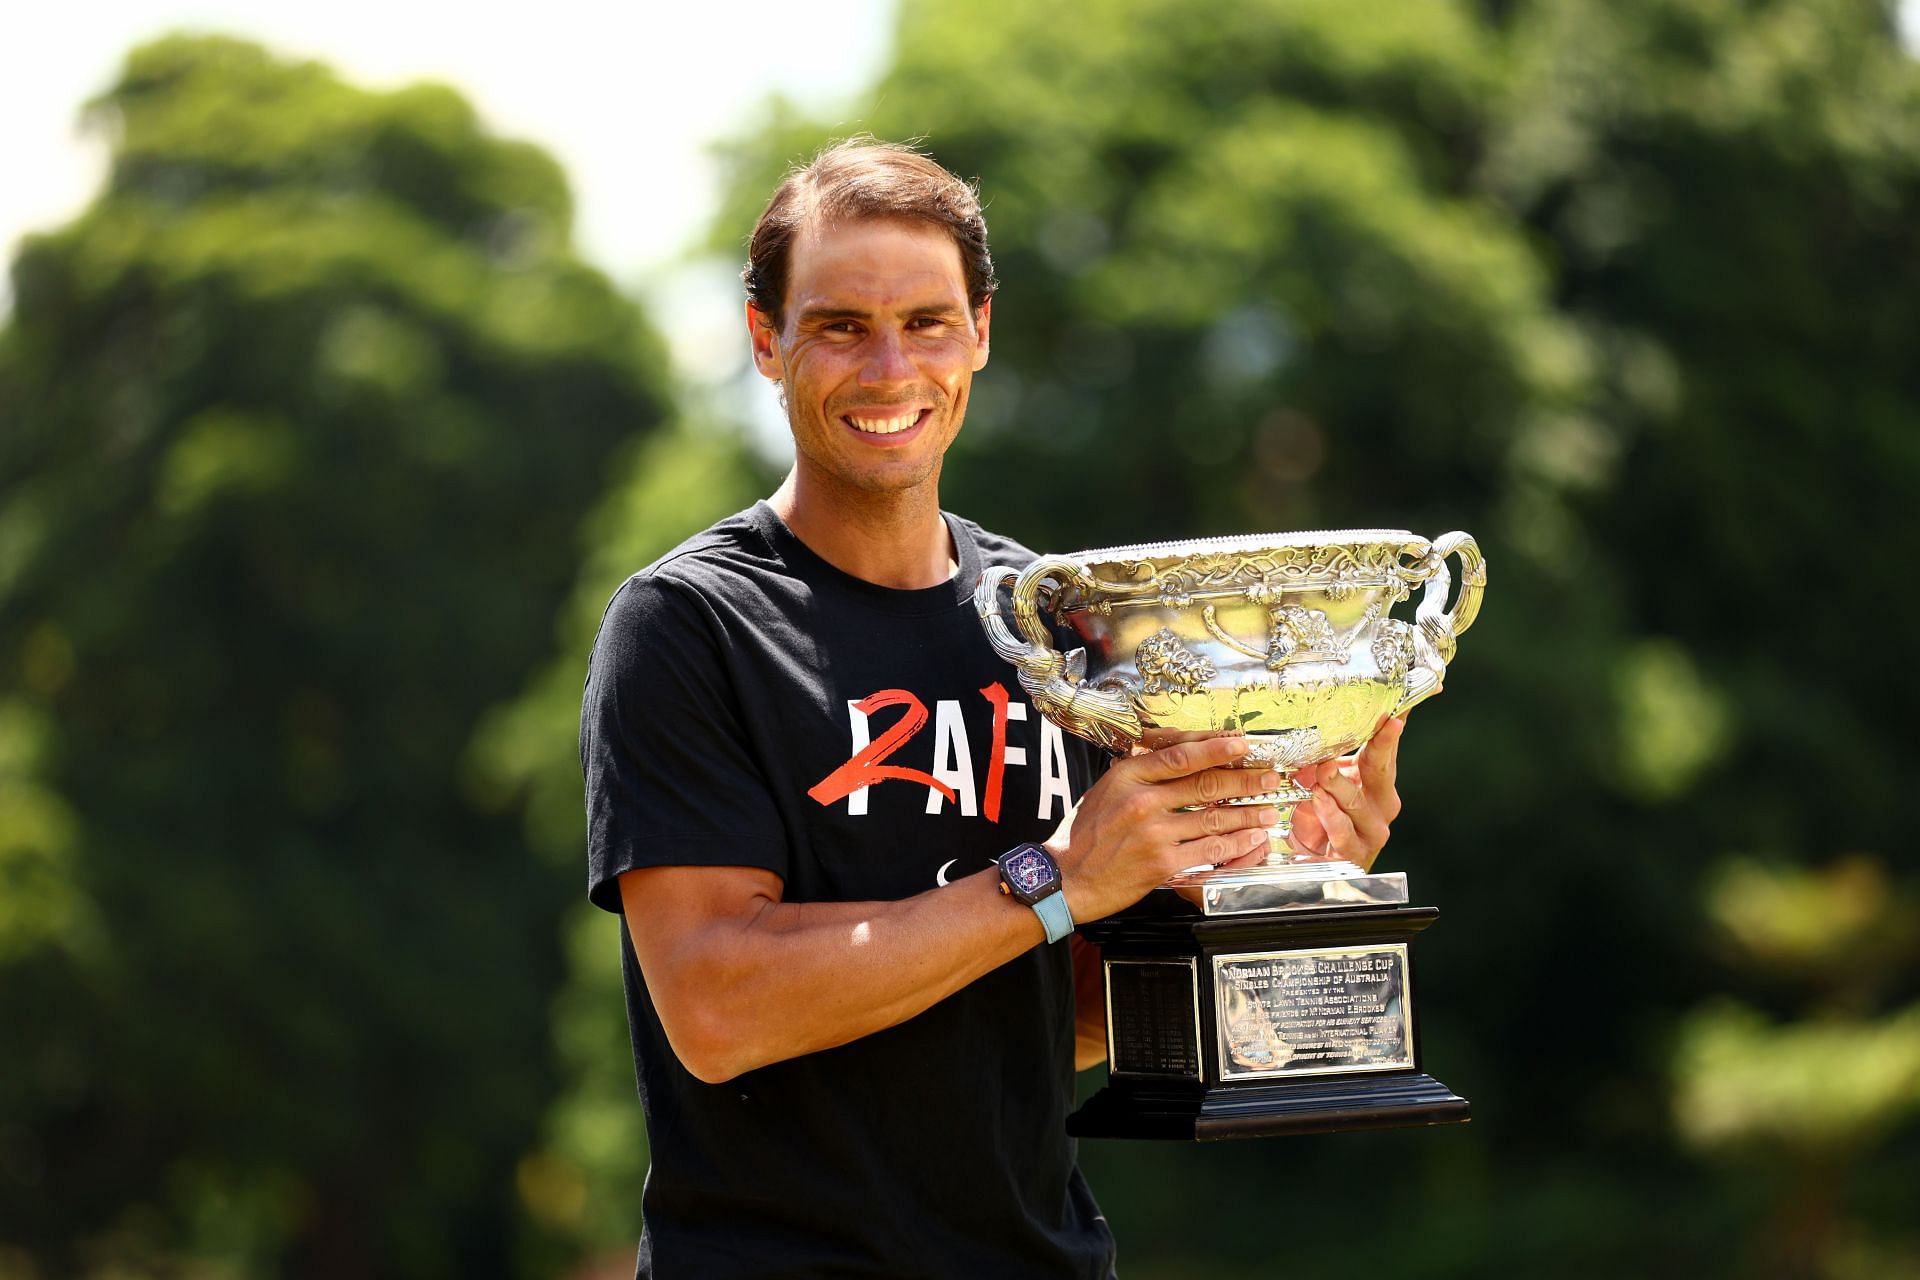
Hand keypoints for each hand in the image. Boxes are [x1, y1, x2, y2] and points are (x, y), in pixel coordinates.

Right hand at [1047, 733, 1280, 921]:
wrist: (1065, 878)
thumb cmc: (1084, 835)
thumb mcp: (1105, 789)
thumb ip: (1140, 773)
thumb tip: (1179, 756)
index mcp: (1127, 776)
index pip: (1181, 755)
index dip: (1217, 748)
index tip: (1243, 744)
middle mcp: (1142, 801)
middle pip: (1206, 784)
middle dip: (1245, 780)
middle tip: (1269, 777)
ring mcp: (1154, 834)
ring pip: (1214, 818)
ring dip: (1247, 813)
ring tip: (1268, 809)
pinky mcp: (1162, 864)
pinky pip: (1209, 850)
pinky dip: (1235, 844)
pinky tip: (1251, 838)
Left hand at [1285, 716, 1404, 870]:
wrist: (1315, 860)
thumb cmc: (1323, 818)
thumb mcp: (1323, 783)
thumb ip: (1320, 761)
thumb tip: (1311, 735)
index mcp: (1377, 783)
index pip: (1385, 750)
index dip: (1389, 731)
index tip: (1394, 711)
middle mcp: (1381, 805)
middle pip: (1381, 771)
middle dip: (1378, 747)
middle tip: (1379, 726)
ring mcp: (1371, 831)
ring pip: (1357, 802)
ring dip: (1339, 784)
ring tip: (1323, 771)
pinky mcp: (1355, 853)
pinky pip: (1343, 832)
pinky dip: (1329, 816)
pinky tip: (1317, 801)